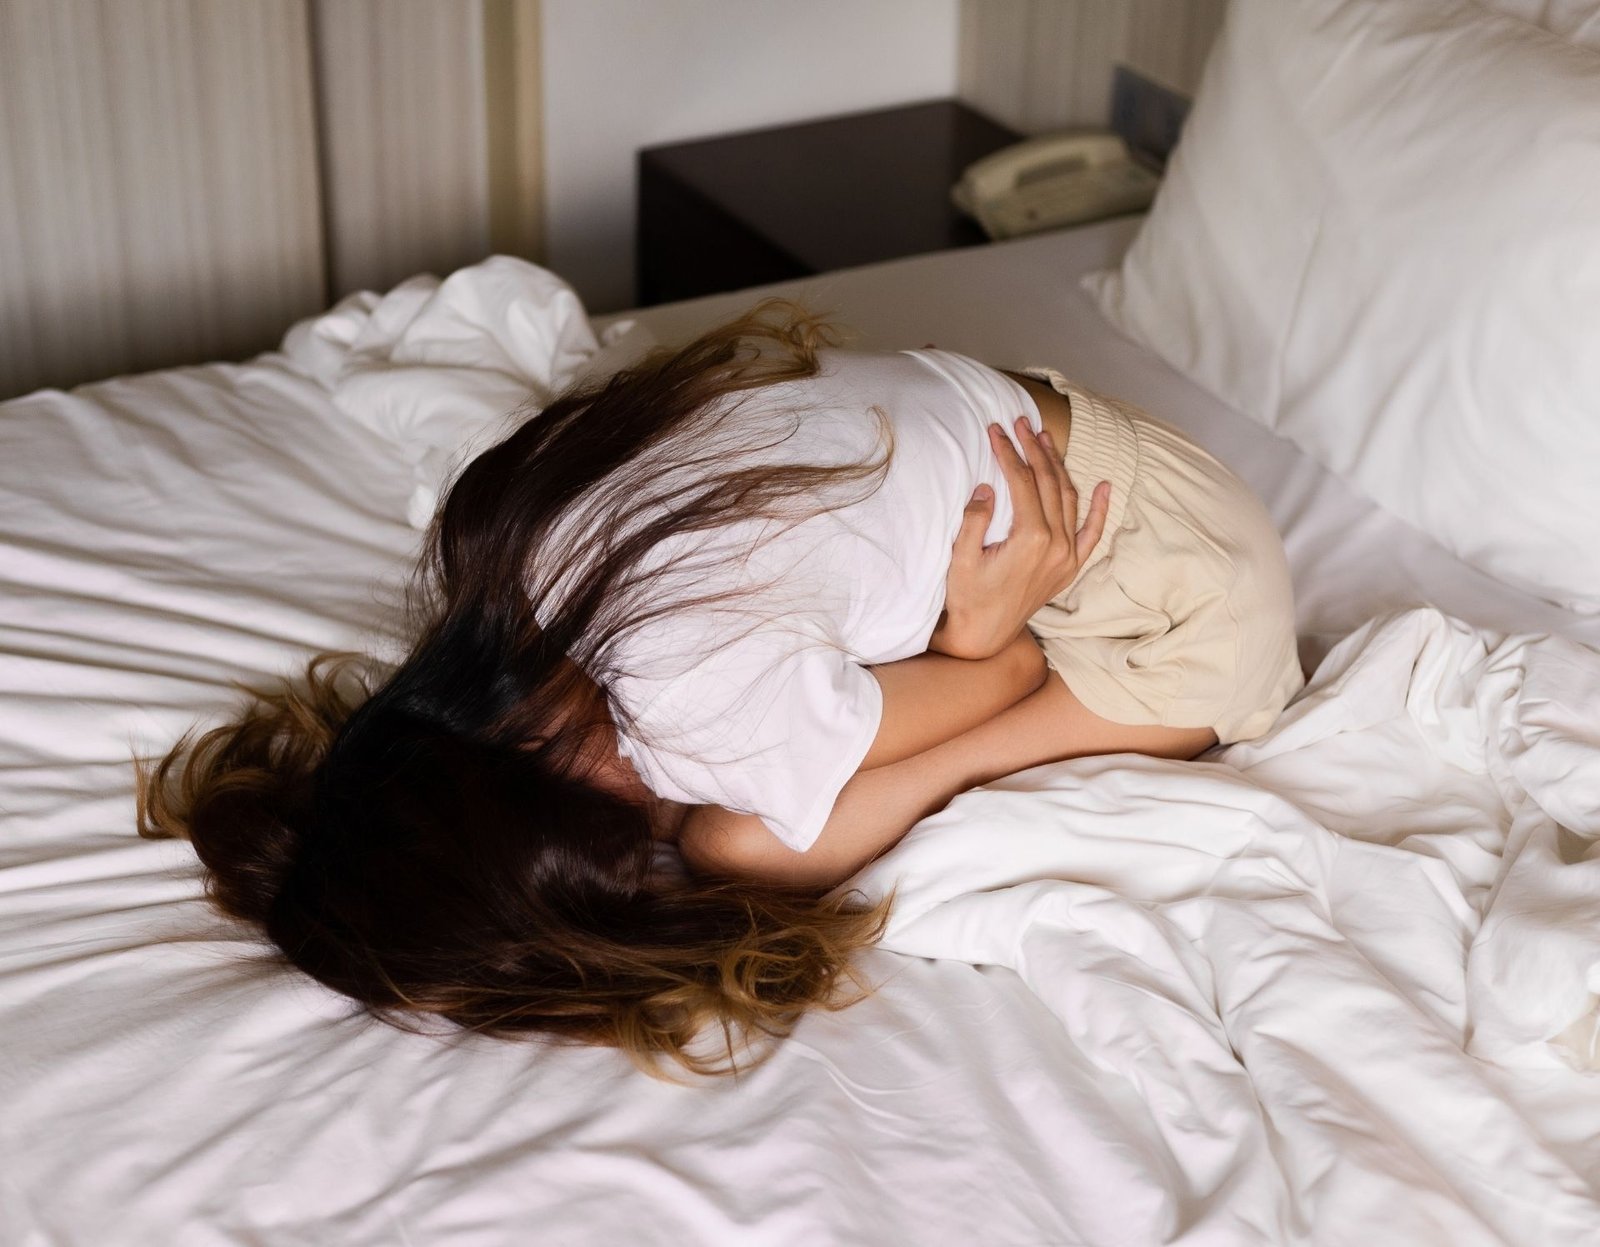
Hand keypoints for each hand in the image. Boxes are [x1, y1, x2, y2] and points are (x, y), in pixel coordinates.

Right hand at [928, 417, 1110, 659]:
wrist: (983, 636)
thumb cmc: (968, 598)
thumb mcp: (960, 558)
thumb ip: (974, 520)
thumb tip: (987, 487)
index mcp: (1032, 539)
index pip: (1022, 481)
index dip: (1008, 452)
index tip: (995, 430)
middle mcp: (1057, 545)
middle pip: (1048, 483)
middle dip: (1034, 449)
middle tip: (1020, 422)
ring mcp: (1067, 557)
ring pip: (1069, 498)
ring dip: (1058, 465)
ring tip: (1045, 438)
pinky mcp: (1069, 567)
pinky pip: (1092, 533)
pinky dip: (1100, 509)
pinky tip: (1104, 485)